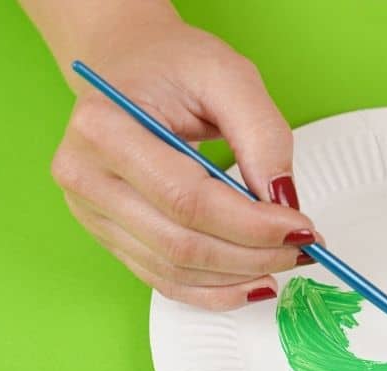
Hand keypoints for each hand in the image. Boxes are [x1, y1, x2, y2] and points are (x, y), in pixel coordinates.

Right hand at [48, 18, 314, 308]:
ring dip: (238, 276)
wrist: (128, 64)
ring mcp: (90, 212)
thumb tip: (283, 202)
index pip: (186, 199)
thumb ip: (262, 135)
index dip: (250, 224)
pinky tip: (251, 283)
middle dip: (252, 255)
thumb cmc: (171, 64)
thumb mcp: (228, 75)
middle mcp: (84, 176)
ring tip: (284, 261)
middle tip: (302, 247)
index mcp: (103, 129)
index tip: (301, 227)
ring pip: (173, 269)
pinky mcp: (107, 233)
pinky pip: (162, 278)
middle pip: (180, 243)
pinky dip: (212, 290)